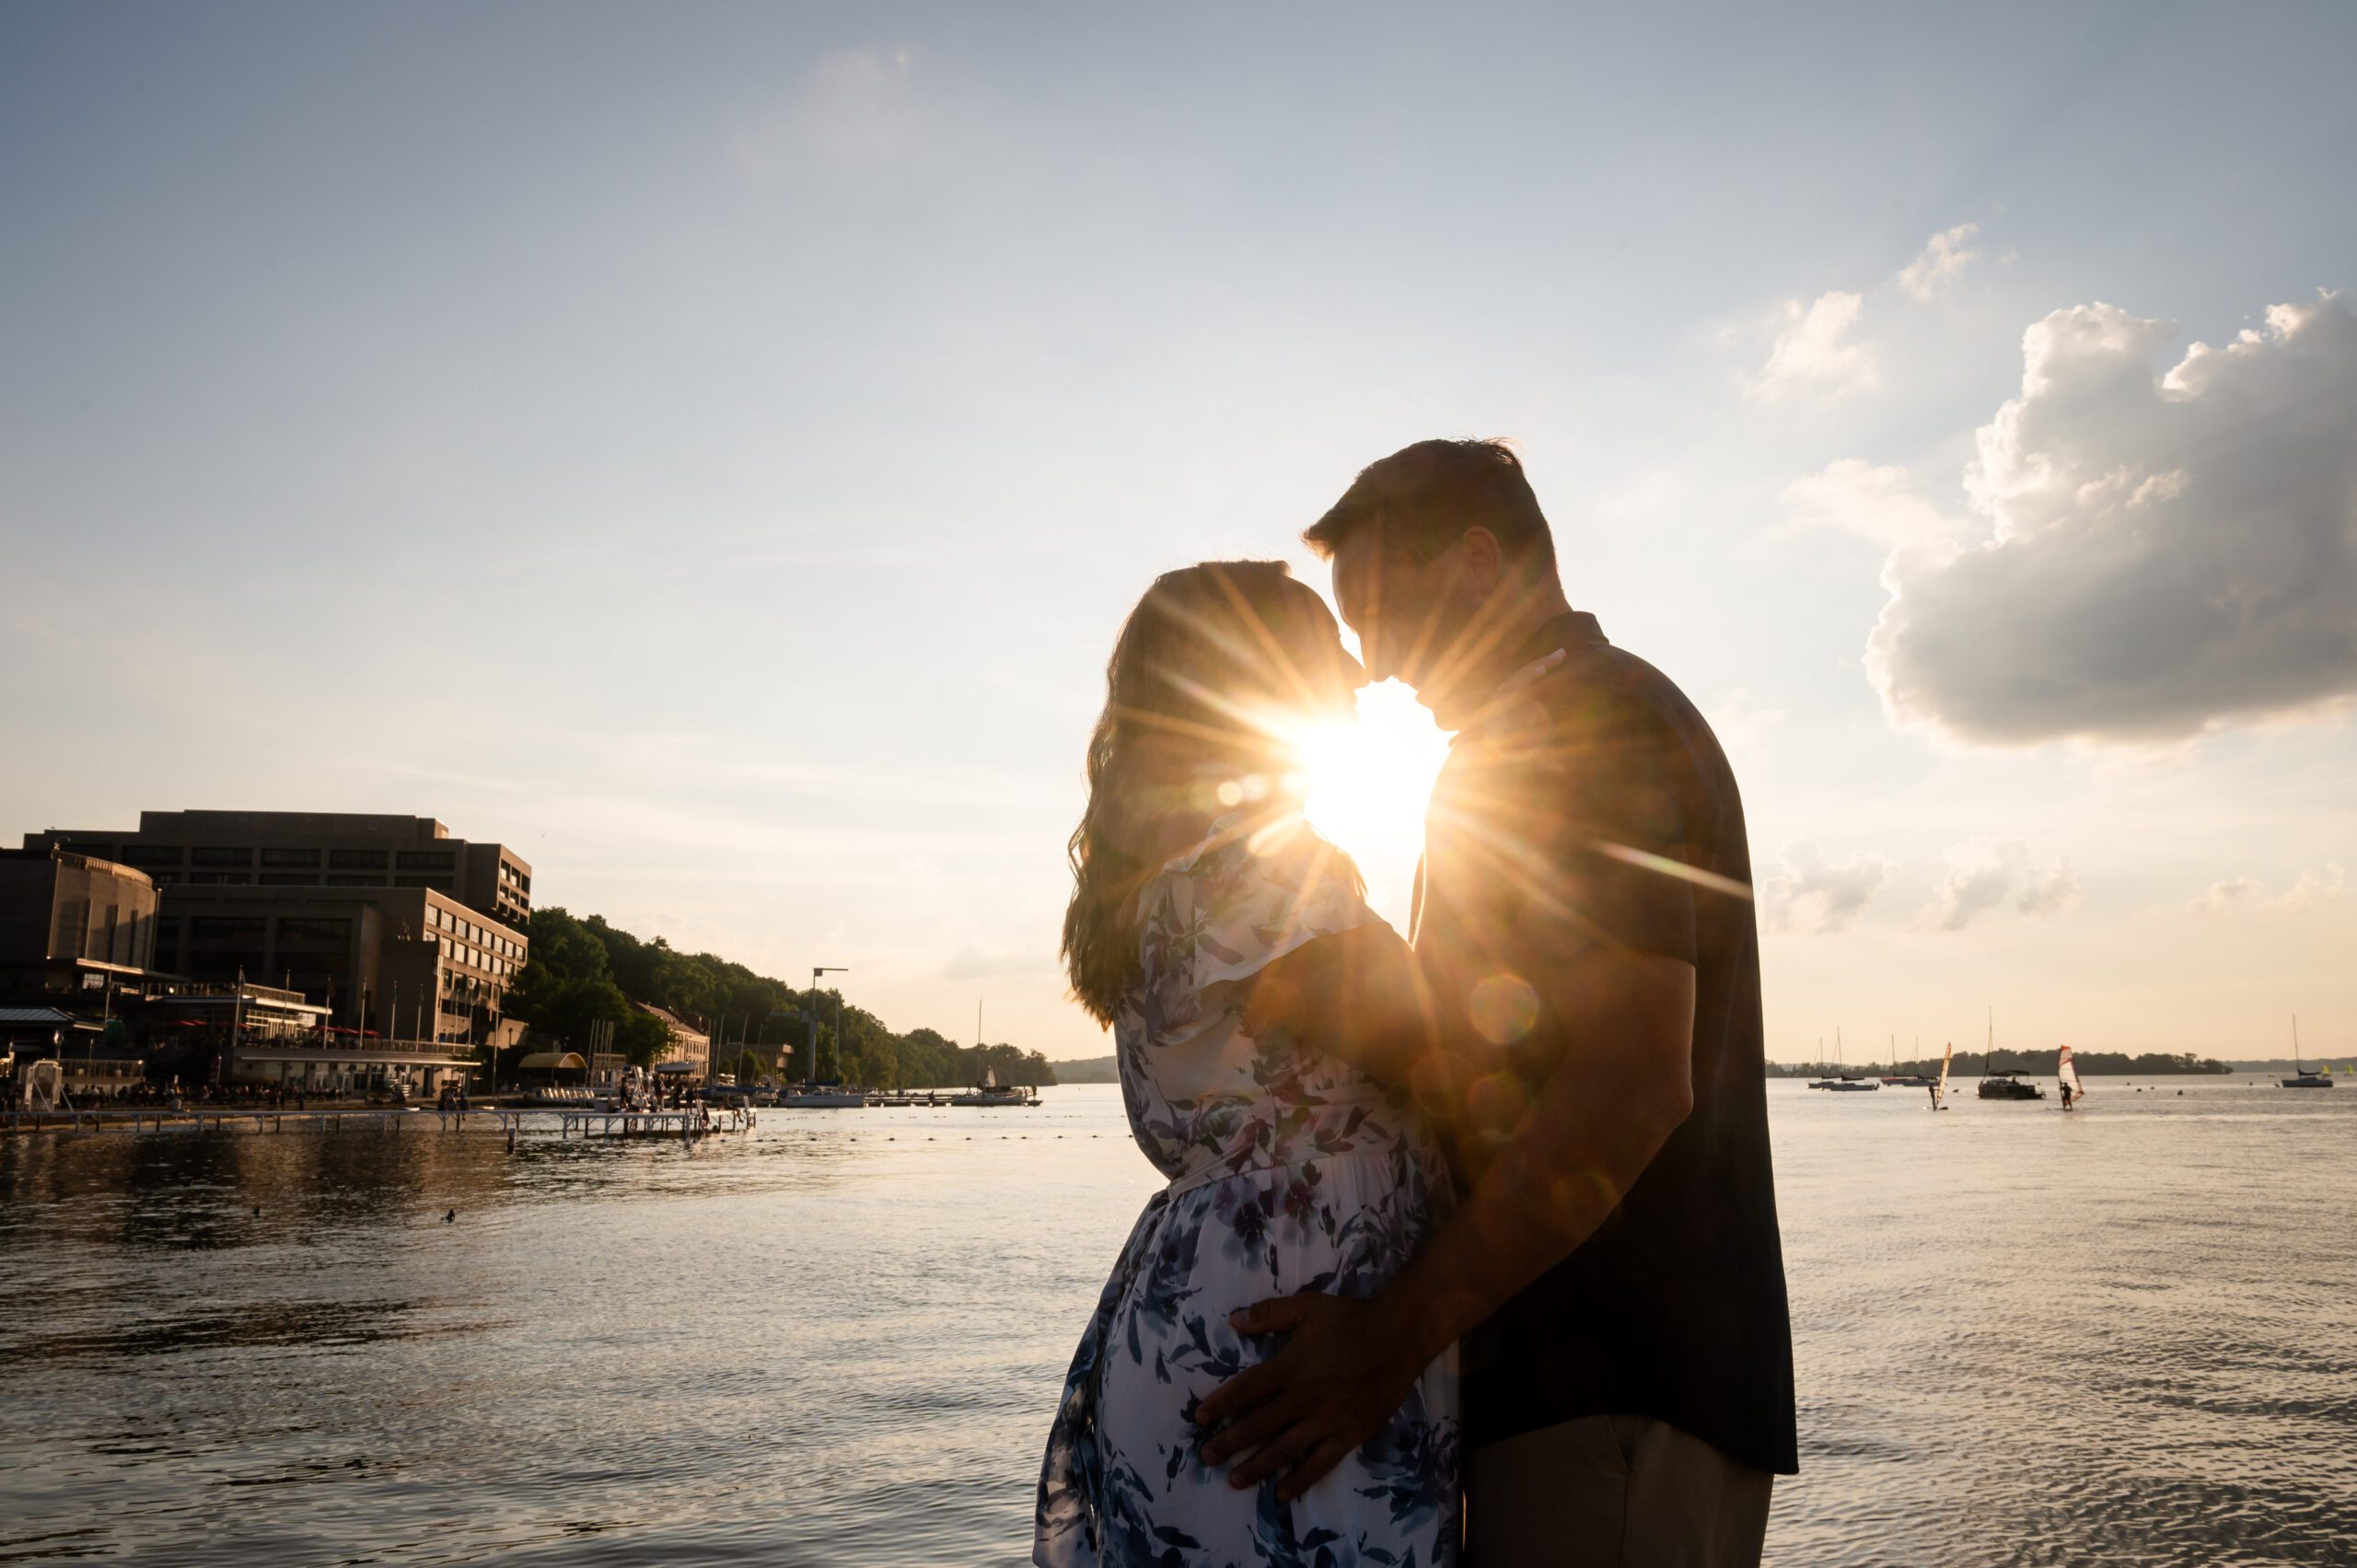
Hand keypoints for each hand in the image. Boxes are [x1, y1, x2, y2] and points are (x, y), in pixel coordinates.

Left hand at [1193, 1290, 1425, 1499]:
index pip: (1245, 1390)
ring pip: (1283, 1450)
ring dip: (1256, 1467)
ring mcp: (1326, 1420)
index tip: (1200, 1418)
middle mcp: (1302, 1399)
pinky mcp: (1349, 1434)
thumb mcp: (1307, 1306)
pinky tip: (1283, 1493)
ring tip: (1233, 1480)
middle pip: (1258, 1426)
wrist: (1399, 1335)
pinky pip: (1320, 1463)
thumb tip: (1233, 1320)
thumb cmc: (1350, 1319)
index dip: (1220, 1405)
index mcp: (1289, 1368)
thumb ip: (1268, 1313)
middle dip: (1229, 1443)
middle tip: (1207, 1457)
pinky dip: (1300, 1480)